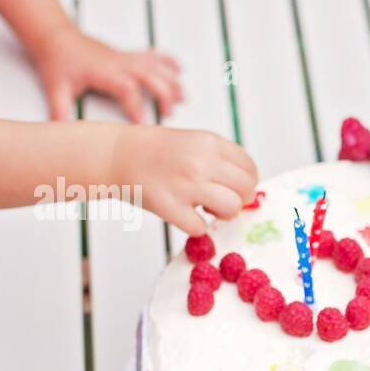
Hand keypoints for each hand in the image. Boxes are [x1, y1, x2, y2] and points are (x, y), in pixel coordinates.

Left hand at [32, 27, 182, 122]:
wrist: (56, 37)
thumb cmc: (58, 62)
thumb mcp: (56, 87)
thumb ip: (59, 109)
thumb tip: (59, 129)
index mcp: (105, 72)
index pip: (127, 88)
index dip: (136, 106)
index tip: (143, 124)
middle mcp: (120, 63)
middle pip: (149, 76)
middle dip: (162, 94)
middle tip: (168, 114)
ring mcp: (125, 58)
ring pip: (155, 66)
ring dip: (171, 80)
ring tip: (183, 97)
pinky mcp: (127, 55)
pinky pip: (152, 56)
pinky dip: (167, 61)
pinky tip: (179, 69)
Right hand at [110, 126, 257, 235]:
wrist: (118, 155)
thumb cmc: (159, 152)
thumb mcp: (195, 143)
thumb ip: (223, 161)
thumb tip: (250, 190)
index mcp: (210, 142)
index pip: (250, 169)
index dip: (245, 183)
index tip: (232, 188)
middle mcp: (201, 161)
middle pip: (246, 190)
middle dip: (238, 200)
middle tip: (219, 200)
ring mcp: (186, 184)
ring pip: (231, 209)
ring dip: (222, 214)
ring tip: (204, 207)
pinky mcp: (170, 206)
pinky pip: (201, 228)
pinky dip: (196, 227)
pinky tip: (185, 215)